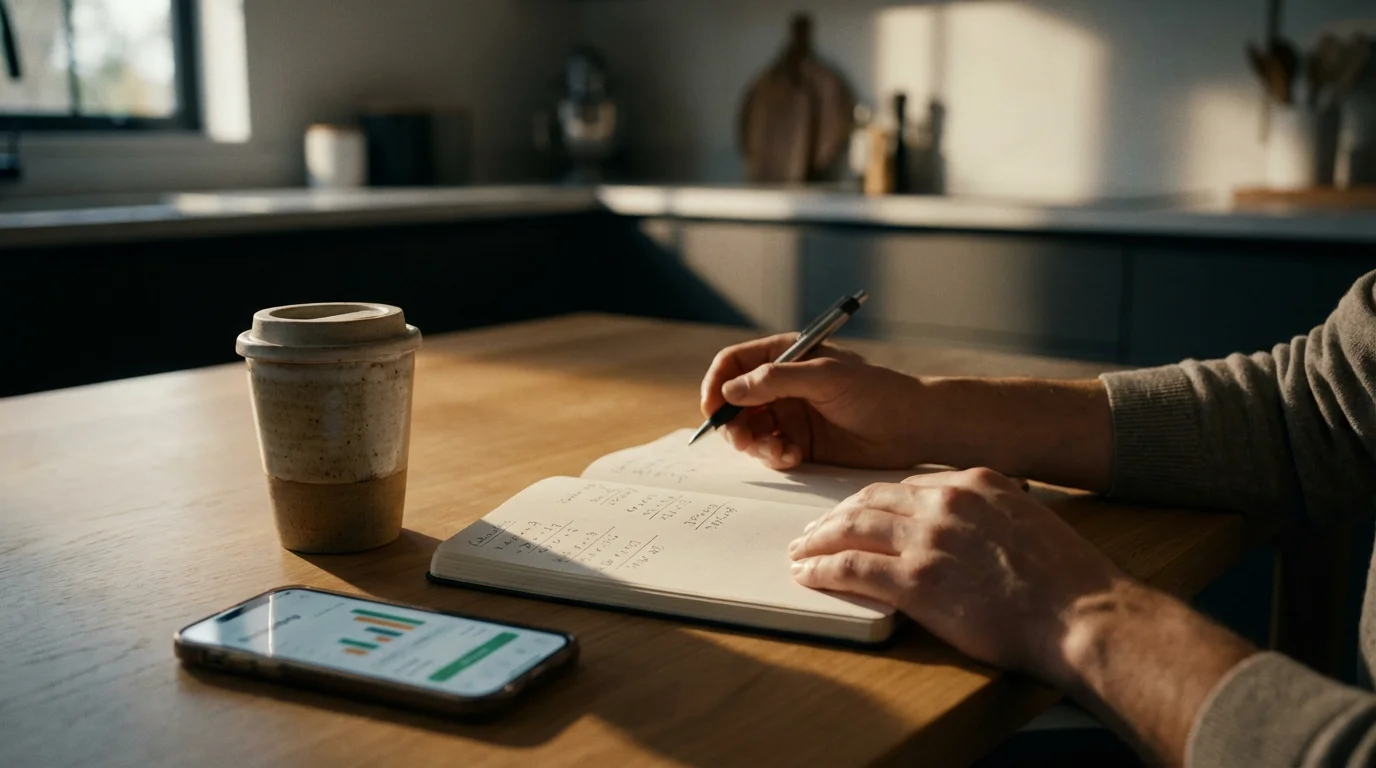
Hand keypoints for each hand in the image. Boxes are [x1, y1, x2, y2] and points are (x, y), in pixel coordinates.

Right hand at [700, 334, 923, 469]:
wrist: (912, 427)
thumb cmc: (876, 391)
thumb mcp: (826, 377)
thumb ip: (776, 380)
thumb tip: (730, 390)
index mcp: (786, 356)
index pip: (734, 363)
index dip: (716, 383)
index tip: (712, 407)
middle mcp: (782, 384)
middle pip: (734, 402)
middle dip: (733, 422)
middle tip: (744, 439)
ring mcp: (789, 415)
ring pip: (749, 430)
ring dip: (754, 443)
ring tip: (778, 451)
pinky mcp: (799, 443)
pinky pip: (769, 451)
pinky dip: (773, 457)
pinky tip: (793, 457)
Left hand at [788, 468, 1126, 683]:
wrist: (1083, 614)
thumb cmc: (1067, 581)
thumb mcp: (1028, 522)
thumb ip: (989, 516)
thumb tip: (964, 531)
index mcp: (975, 483)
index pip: (905, 486)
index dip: (872, 502)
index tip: (856, 514)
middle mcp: (946, 503)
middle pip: (870, 500)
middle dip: (835, 516)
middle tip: (814, 530)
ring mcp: (929, 540)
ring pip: (852, 528)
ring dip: (819, 540)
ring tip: (801, 551)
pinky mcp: (917, 582)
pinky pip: (852, 567)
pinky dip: (823, 569)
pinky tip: (809, 575)